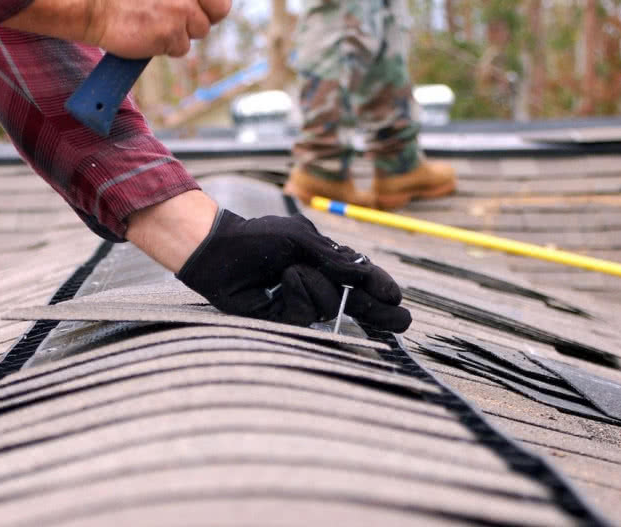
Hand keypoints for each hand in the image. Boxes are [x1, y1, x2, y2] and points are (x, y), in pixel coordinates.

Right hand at [87, 0, 231, 56]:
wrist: (94, 6)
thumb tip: (199, 3)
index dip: (212, 2)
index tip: (202, 6)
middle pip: (219, 10)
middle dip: (205, 16)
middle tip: (185, 18)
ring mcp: (181, 11)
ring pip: (198, 30)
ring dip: (181, 31)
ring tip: (155, 23)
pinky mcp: (171, 33)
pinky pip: (181, 48)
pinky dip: (166, 46)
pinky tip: (148, 34)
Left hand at [176, 209, 411, 331]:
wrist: (219, 249)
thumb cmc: (258, 237)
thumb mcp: (302, 240)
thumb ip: (336, 259)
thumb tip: (366, 274)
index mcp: (325, 263)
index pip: (360, 280)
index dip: (379, 288)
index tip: (395, 297)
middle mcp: (317, 286)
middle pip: (356, 306)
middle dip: (379, 313)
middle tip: (401, 322)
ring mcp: (301, 304)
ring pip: (329, 306)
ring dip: (314, 284)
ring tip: (288, 270)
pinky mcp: (282, 320)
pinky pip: (305, 314)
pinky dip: (298, 293)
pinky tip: (283, 280)